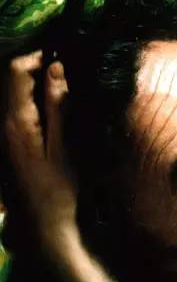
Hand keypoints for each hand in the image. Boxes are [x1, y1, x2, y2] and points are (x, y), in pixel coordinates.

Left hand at [3, 51, 74, 237]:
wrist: (41, 225)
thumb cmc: (59, 188)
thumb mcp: (65, 144)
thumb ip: (58, 105)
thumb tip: (55, 67)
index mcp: (15, 122)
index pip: (15, 71)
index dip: (38, 56)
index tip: (64, 56)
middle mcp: (0, 124)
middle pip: (9, 79)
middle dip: (35, 66)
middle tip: (65, 67)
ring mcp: (1, 134)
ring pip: (11, 93)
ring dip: (33, 82)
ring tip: (61, 83)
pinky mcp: (6, 142)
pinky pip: (13, 109)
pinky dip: (30, 98)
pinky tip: (51, 106)